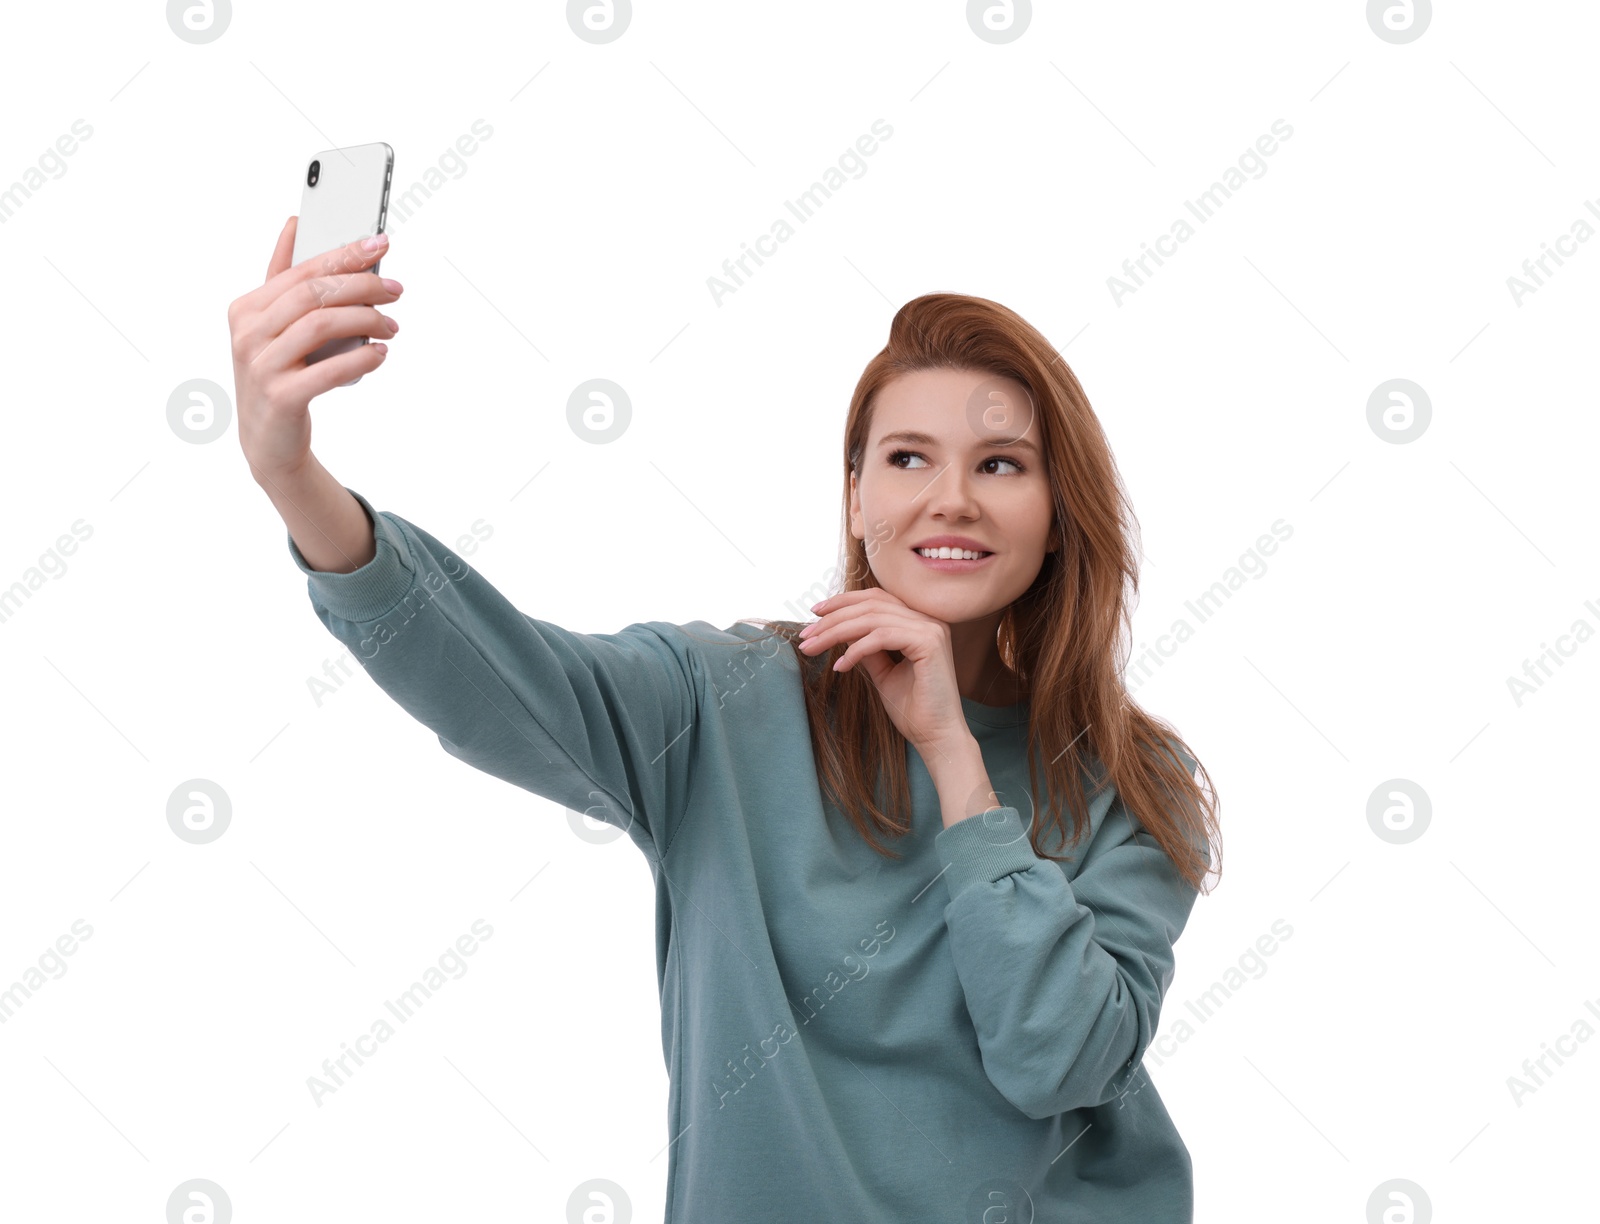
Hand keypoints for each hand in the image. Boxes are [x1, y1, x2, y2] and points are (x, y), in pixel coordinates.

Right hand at [227, 217, 402, 483]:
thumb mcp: (274, 326)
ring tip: (391, 327)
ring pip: (321, 325)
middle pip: (313, 294)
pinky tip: (380, 354)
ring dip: (366, 320)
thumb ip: (284, 280)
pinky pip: (329, 369)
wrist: (269, 442)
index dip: (344, 254)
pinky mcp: (281, 397)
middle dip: (362, 286)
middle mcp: (248, 333)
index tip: (381, 244)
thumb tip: (294, 225)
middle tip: (395, 290)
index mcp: (247, 308)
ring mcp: (261, 365)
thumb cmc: (279, 376)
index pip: (301, 270)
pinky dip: (361, 358)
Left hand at [797, 589, 970, 761]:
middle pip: (870, 604)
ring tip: (812, 648)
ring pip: (872, 618)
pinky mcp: (929, 643)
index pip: (877, 598)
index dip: (843, 602)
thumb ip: (867, 649)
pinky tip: (839, 667)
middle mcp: (928, 620)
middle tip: (805, 635)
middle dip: (832, 618)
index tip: (814, 614)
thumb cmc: (913, 710)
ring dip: (835, 632)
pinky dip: (856, 650)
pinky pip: (881, 637)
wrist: (937, 737)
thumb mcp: (883, 673)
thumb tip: (841, 631)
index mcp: (919, 623)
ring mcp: (931, 629)